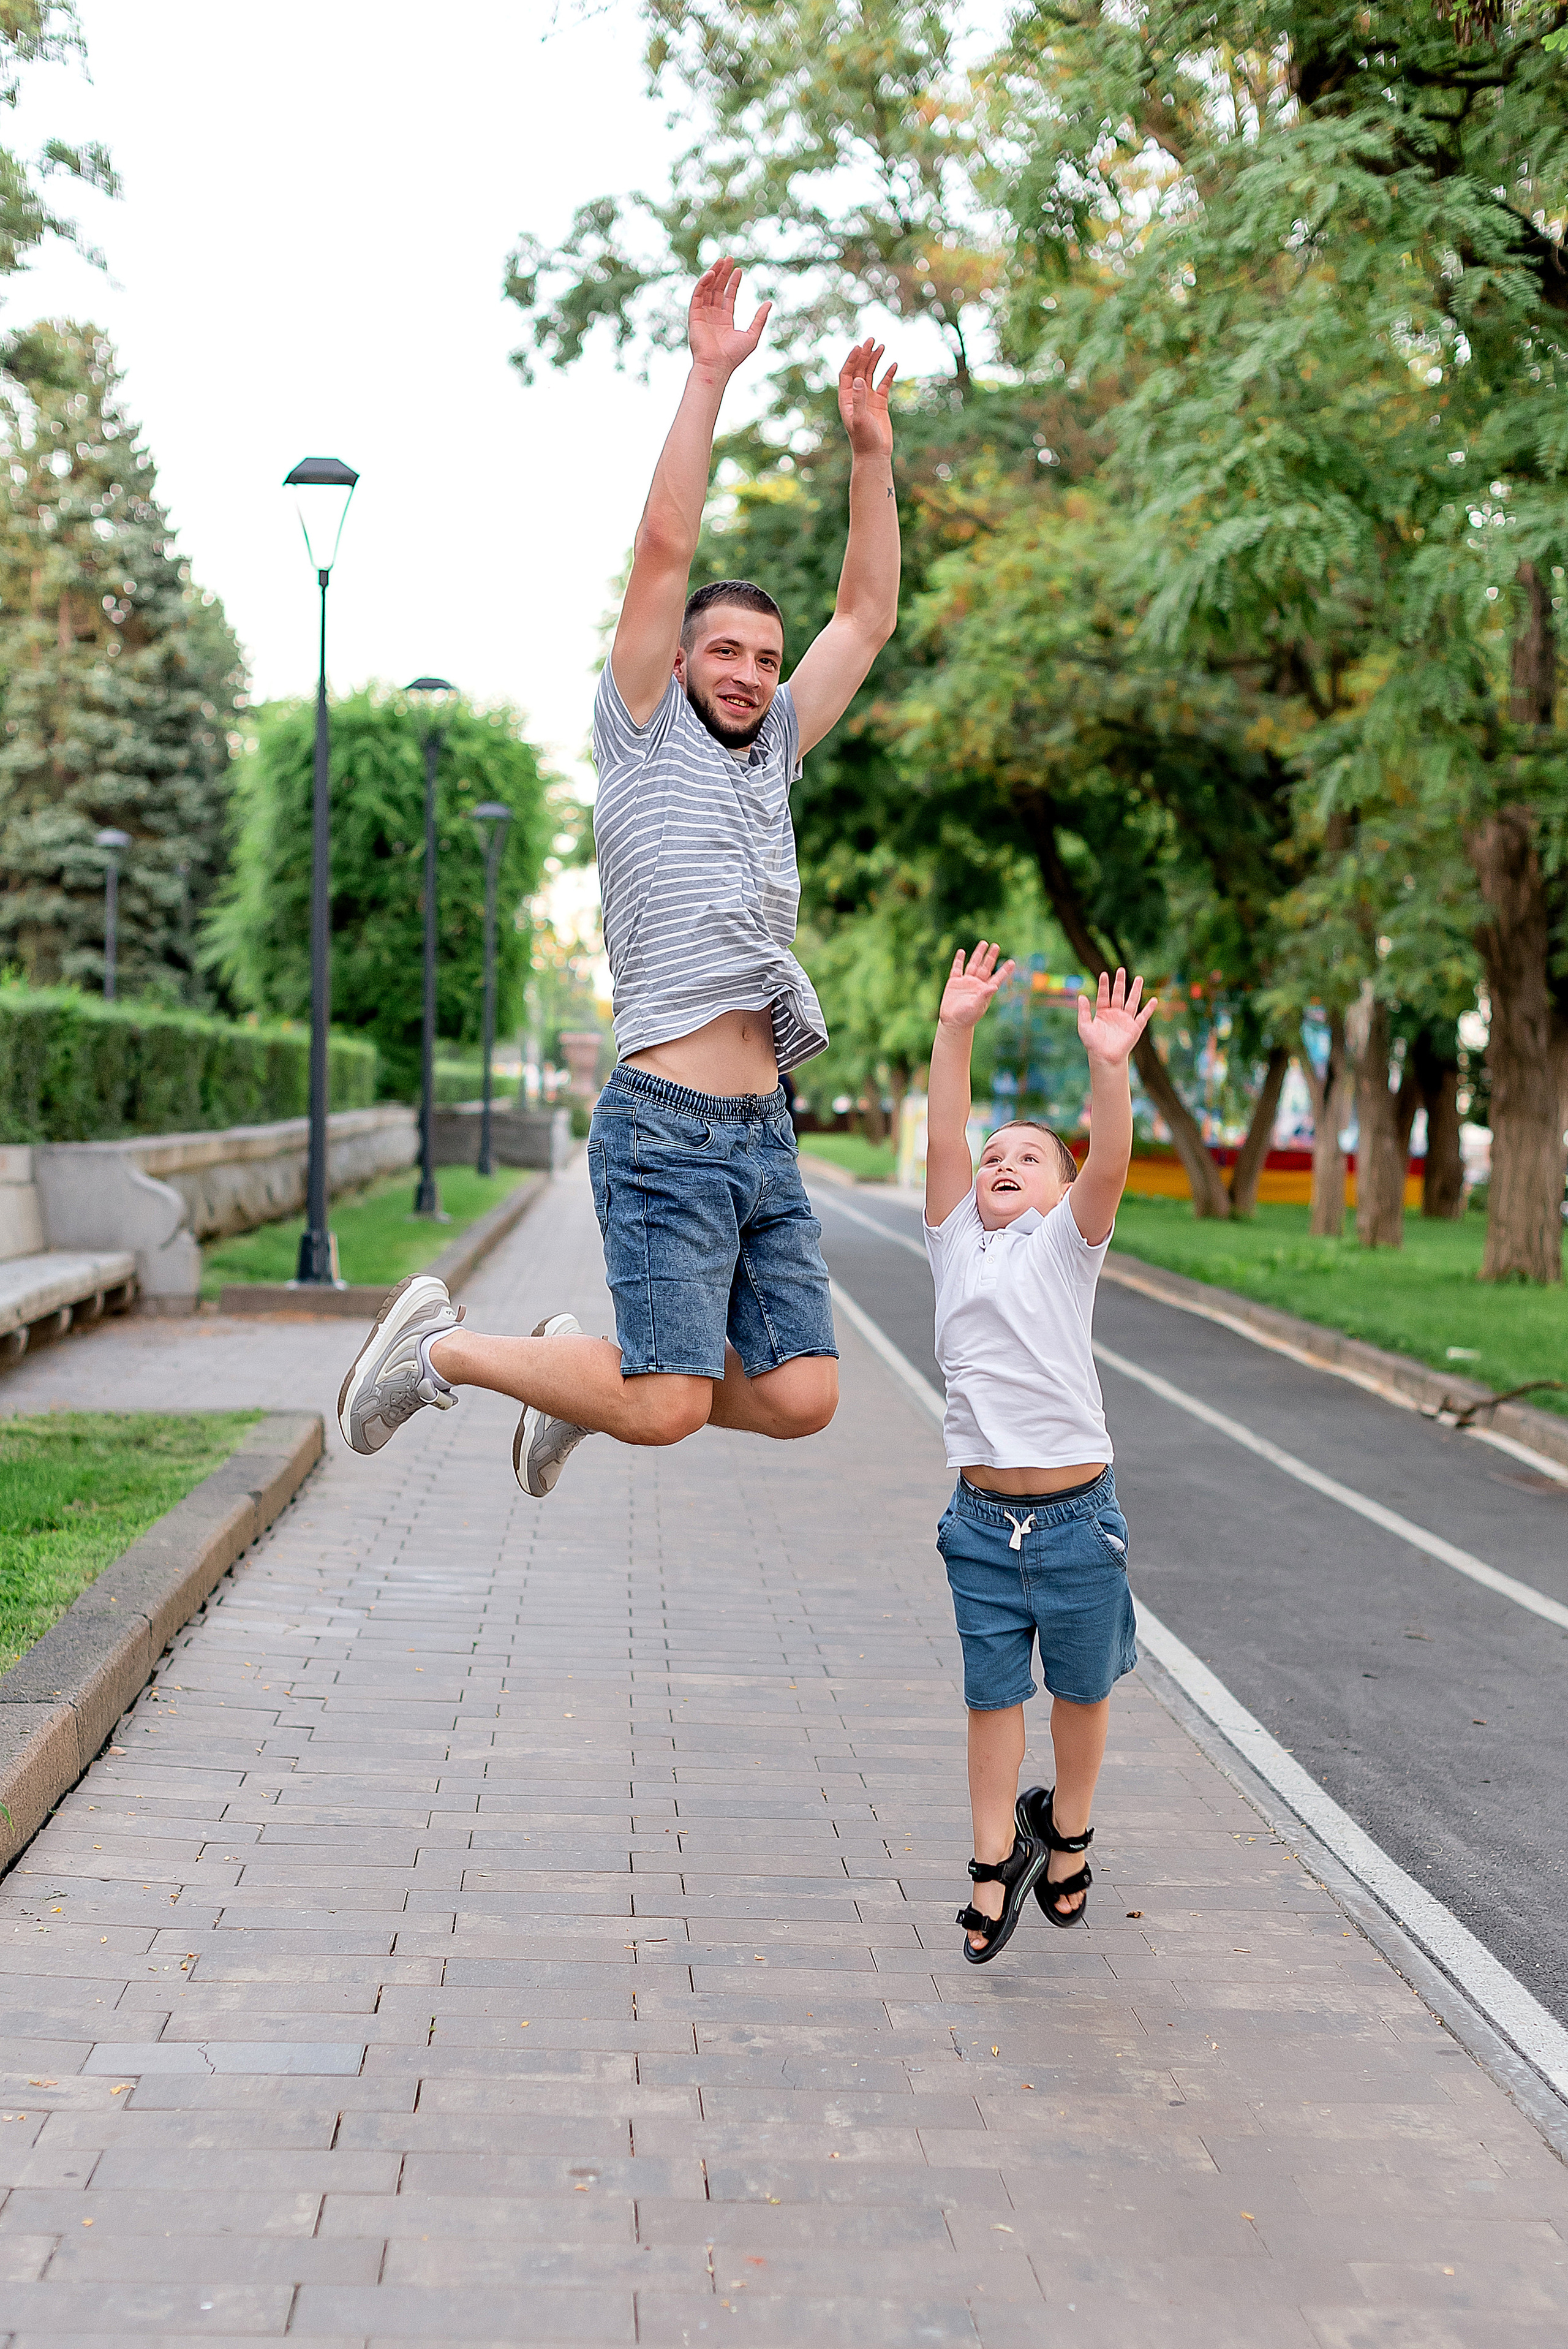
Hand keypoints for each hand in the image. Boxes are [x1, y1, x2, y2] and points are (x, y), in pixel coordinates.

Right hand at [687, 257, 769, 379]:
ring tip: (721, 260)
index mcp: (725, 321)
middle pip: (717, 289)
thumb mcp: (752, 335)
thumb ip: (760, 319)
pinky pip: (697, 295)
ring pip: (707, 289)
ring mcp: (702, 315)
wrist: (717, 365)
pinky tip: (711, 273)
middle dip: (723, 273)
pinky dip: (703, 283)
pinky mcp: (694, 315)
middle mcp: (712, 316)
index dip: (733, 283)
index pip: (728, 297)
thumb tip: (769, 303)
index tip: (739, 270)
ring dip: (714, 273)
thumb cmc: (734, 356)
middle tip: (729, 258)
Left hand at [838, 337, 896, 459]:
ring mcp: (868, 398)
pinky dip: (888, 374)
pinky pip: (884, 384)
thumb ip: (859, 399)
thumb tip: (859, 379)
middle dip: (865, 355)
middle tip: (872, 340)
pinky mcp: (880, 403)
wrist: (874, 454)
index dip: (852, 359)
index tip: (859, 347)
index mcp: (847, 398)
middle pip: (859, 370)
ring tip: (882, 346)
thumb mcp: (860, 419)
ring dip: (875, 360)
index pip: (847, 374)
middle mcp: (856, 396)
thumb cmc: (863, 439)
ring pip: (871, 374)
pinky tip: (894, 365)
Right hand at [938, 941, 1014, 1032]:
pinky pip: (957, 969)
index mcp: (985, 990)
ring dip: (978, 954)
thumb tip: (994, 986)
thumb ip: (984, 996)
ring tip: (984, 943)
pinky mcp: (954, 982)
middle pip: (985, 967)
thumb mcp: (976, 1007)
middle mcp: (977, 984)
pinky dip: (959, 960)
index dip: (1004, 970)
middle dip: (990, 957)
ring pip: (973, 965)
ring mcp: (966, 982)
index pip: (997, 978)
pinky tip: (962, 952)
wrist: (952, 1022)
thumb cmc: (966, 1017)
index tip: (1012, 962)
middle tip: (996, 946)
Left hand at [1077, 968, 1156, 1067]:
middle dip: (1120, 983)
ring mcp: (1126, 1020)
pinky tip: (1154, 999)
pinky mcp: (1135, 1028)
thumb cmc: (1093, 1044)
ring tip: (1138, 978)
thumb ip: (1083, 1011)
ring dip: (1135, 990)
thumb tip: (1081, 996)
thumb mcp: (1084, 1026)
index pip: (1104, 995)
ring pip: (1132, 1002)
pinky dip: (1149, 1008)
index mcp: (1103, 1013)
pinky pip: (1143, 1016)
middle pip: (1119, 995)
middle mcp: (1115, 1014)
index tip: (1104, 974)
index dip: (1104, 985)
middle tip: (1121, 970)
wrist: (1104, 1058)